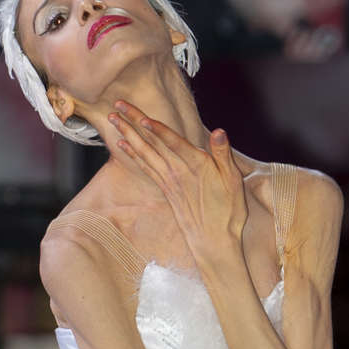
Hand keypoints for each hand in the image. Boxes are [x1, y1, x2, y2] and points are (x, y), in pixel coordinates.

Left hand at [107, 101, 247, 279]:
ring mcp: (169, 181)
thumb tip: (219, 132)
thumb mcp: (233, 181)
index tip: (140, 116)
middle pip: (152, 142)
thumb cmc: (228, 212)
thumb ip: (223, 154)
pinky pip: (146, 167)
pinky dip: (134, 154)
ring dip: (128, 134)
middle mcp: (177, 172)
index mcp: (196, 166)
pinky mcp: (166, 190)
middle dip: (133, 122)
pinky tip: (124, 145)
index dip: (156, 128)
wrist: (214, 243)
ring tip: (114, 120)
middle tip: (117, 105)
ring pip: (145, 153)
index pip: (172, 142)